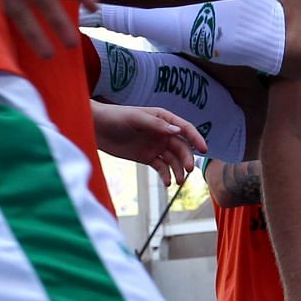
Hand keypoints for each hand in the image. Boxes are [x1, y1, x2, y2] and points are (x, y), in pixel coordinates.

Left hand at [91, 103, 205, 186]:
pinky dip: (166, 175)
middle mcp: (163, 133)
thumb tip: (177, 132)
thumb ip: (156, 125)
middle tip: (188, 171)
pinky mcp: (147, 157)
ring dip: (178, 170)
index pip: (185, 129)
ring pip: (173, 159)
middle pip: (181, 147)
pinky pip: (161, 167)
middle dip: (186, 159)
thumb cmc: (116, 117)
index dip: (196, 138)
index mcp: (163, 119)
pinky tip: (167, 183)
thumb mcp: (136, 118)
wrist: (96, 127)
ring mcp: (155, 146)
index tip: (204, 150)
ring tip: (178, 181)